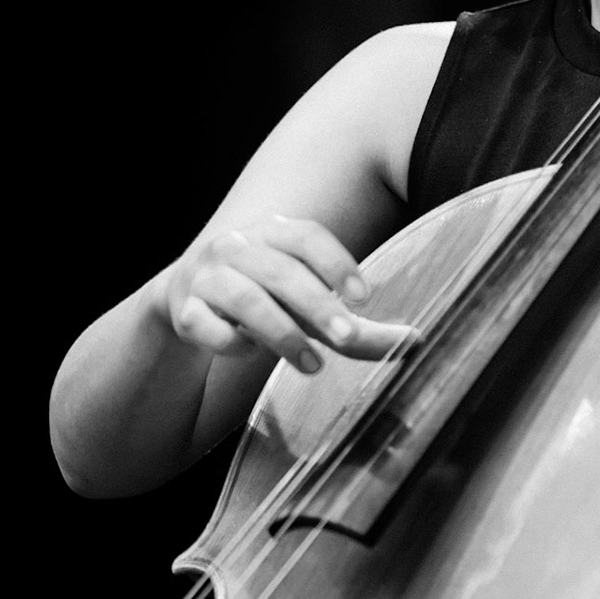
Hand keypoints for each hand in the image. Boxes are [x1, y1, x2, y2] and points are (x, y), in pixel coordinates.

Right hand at [162, 215, 414, 372]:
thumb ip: (359, 327)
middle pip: (281, 271)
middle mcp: (238, 246)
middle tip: (348, 338)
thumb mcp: (310, 307)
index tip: (367, 296)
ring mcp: (207, 276)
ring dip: (280, 331)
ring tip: (313, 365)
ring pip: (244, 298)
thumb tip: (418, 342)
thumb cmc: (268, 300)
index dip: (337, 262)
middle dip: (318, 305)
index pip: (307, 236)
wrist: (187, 302)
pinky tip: (247, 350)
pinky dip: (226, 338)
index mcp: (273, 233)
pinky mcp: (182, 310)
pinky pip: (201, 323)